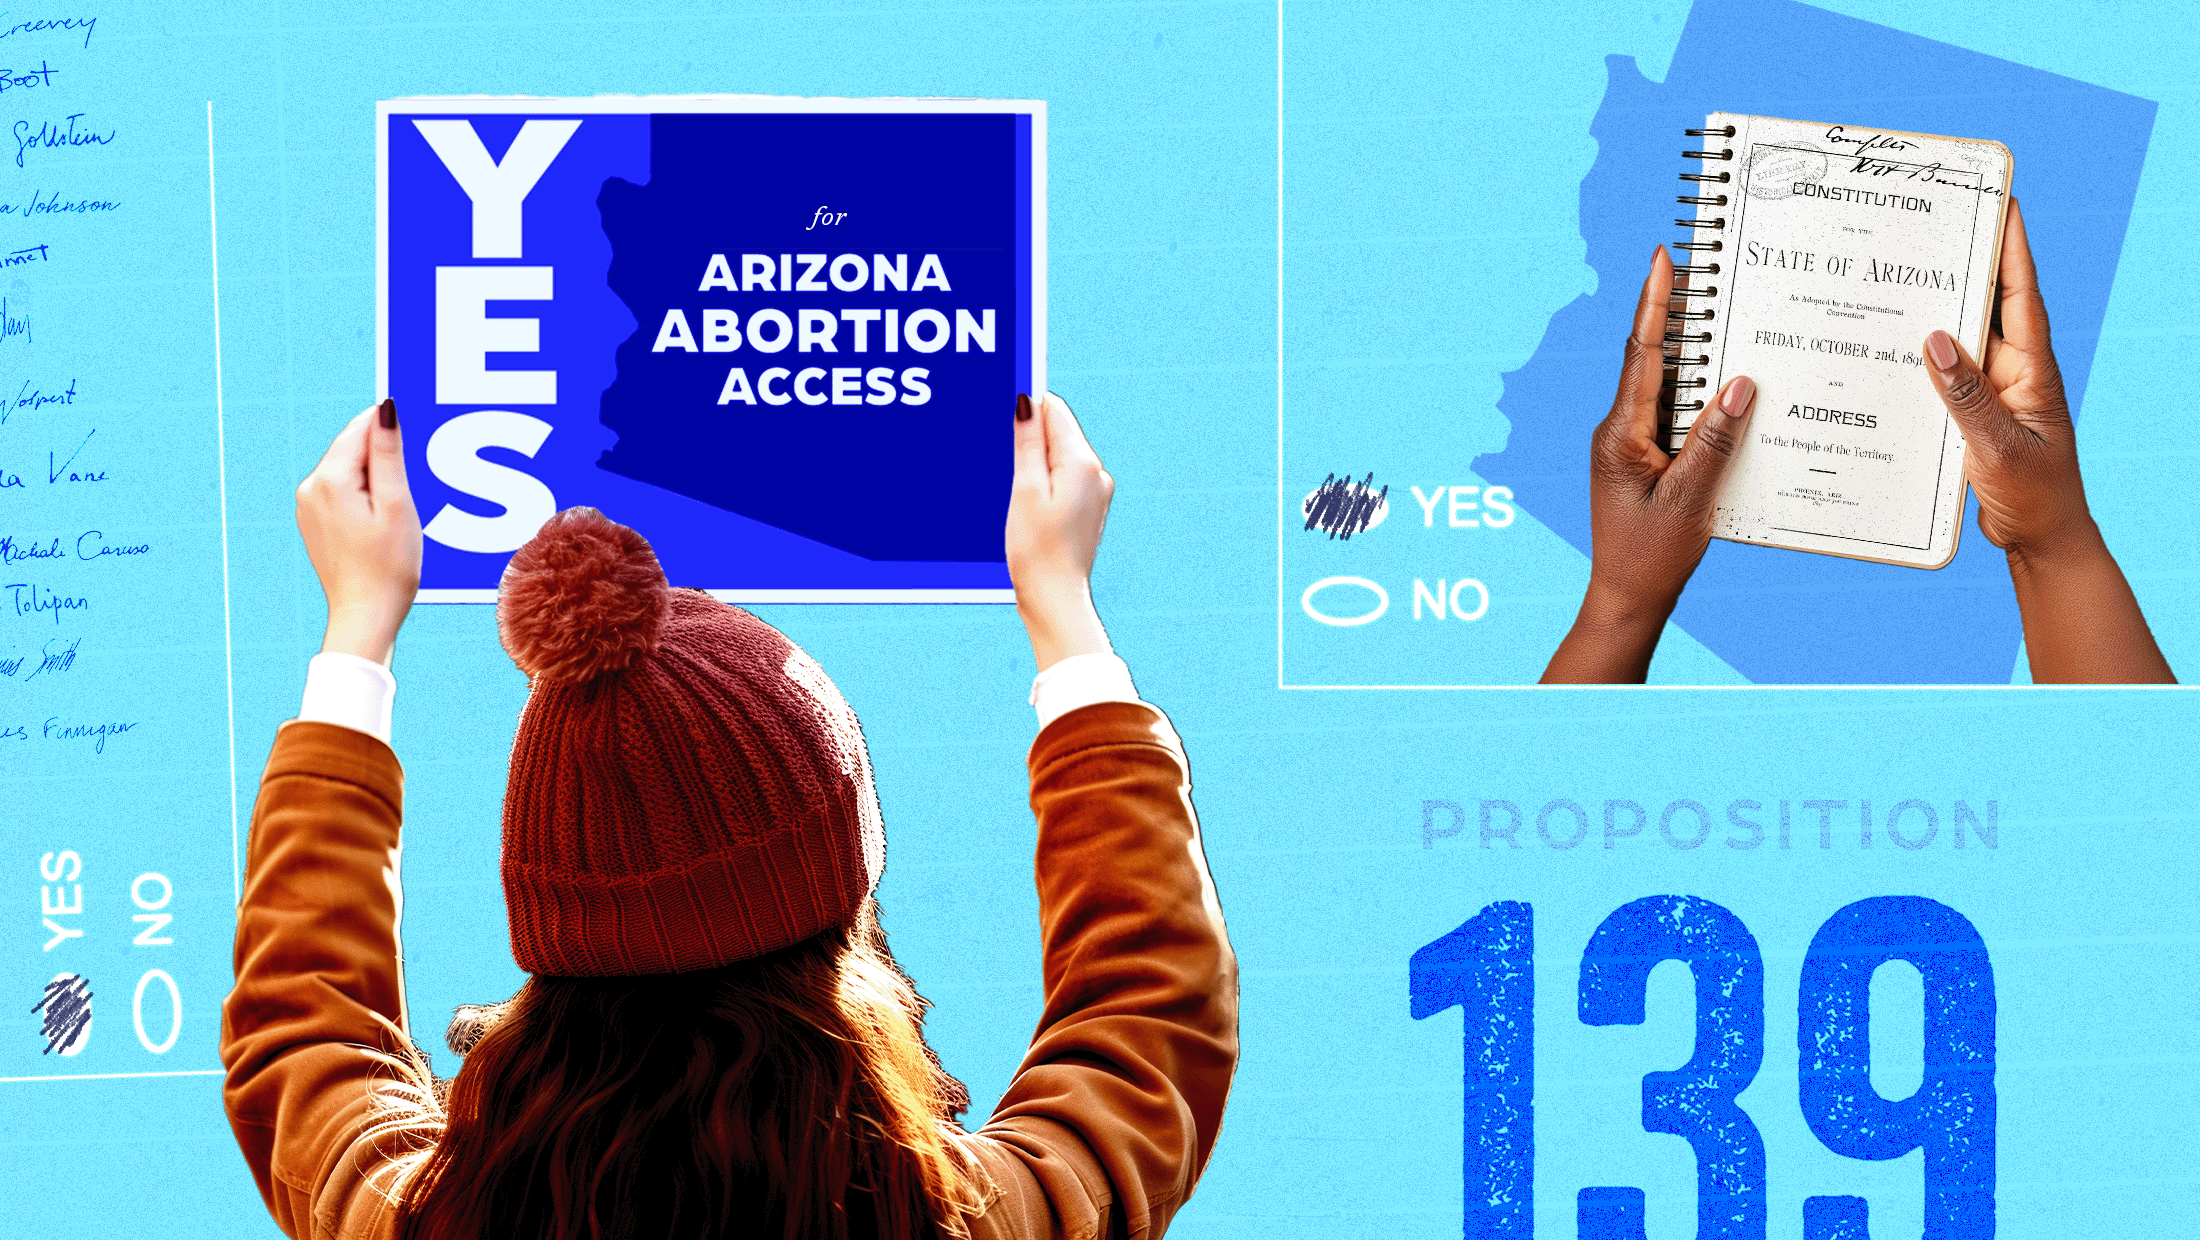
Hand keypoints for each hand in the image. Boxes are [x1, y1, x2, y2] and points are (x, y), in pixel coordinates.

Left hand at [295, 400, 420, 665]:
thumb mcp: (397, 505)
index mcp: (330, 480)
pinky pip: (341, 490)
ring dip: (375, 473)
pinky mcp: (314, 522)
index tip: (416, 434)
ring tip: (402, 502)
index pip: (361, 429)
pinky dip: (364, 492)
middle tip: (414, 476)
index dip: (390, 427)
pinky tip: (384, 515)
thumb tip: (385, 410)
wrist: (365, 614)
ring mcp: (308, 506)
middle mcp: (310, 488)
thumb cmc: (389, 566)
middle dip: (383, 452)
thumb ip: (389, 454)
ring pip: (347, 469)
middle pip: (351, 447)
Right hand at [1006, 391, 1113, 670]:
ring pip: (1058, 455)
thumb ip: (1028, 443)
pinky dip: (1041, 479)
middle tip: (997, 451)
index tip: (998, 412)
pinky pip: (1062, 478)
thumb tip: (1026, 402)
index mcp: (1082, 463)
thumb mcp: (1024, 490)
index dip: (1025, 406)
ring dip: (1033, 459)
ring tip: (1010, 484)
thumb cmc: (1036, 551)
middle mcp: (1095, 473)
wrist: (1055, 600)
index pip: (1054, 410)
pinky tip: (1023, 500)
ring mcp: (1094, 492)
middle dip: (1027, 434)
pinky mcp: (1087, 509)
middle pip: (1058, 431)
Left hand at [1543, 245, 1758, 682]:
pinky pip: (1675, 416)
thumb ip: (1714, 442)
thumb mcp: (1690, 498)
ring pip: (1668, 388)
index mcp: (1621, 433)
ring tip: (1728, 314)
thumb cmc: (1652, 555)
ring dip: (1696, 356)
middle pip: (1655, 361)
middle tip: (1709, 269)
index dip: (1654, 303)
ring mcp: (1631, 445)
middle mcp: (1620, 431)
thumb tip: (1740, 384)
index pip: (1642, 354)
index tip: (1662, 258)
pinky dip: (1701, 399)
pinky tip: (1732, 390)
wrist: (1628, 597)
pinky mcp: (1646, 459)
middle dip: (1680, 316)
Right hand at [1923, 197, 2090, 560]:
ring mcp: (1993, 392)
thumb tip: (1936, 341)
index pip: (2022, 298)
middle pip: (1989, 306)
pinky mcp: (1972, 413)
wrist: (2041, 537)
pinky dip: (1921, 358)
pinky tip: (1892, 348)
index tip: (2002, 204)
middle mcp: (2013, 372)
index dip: (2013, 250)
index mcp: (2032, 371)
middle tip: (1934, 226)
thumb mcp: (1999, 447)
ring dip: (1935, 310)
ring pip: (1961, 340)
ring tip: (1900, 276)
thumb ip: (1967, 397)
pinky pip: (1945, 376)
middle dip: (1967, 265)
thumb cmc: (2035, 495)